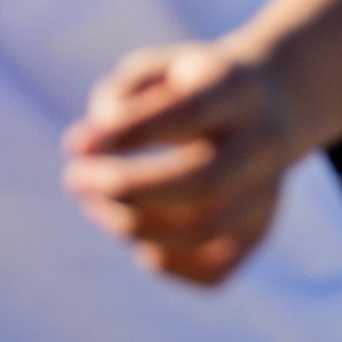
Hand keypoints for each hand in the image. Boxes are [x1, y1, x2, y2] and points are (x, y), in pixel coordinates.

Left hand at [62, 38, 309, 285]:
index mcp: (238, 88)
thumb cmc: (187, 86)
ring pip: (203, 231)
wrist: (263, 106)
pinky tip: (137, 231)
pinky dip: (162, 261)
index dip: (130, 133)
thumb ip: (117, 96)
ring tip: (95, 203)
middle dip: (128, 189)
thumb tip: (85, 147)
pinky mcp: (257, 234)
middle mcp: (264, 142)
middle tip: (74, 179)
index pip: (191, 114)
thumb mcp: (153, 70)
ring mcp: (267, 194)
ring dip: (132, 226)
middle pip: (204, 184)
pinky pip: (210, 271)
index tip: (77, 145)